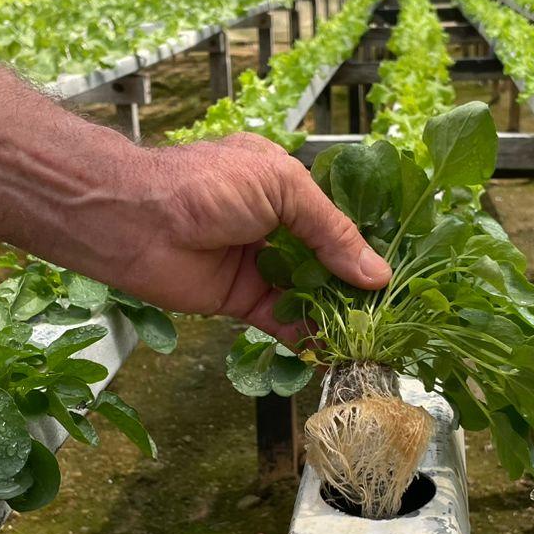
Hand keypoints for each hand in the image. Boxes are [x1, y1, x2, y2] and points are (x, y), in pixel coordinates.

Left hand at [105, 134, 390, 342]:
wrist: (134, 221)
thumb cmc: (204, 185)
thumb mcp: (282, 188)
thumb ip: (331, 232)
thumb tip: (375, 273)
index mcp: (282, 183)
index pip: (335, 217)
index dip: (365, 242)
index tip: (399, 268)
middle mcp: (272, 224)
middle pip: (325, 258)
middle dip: (355, 283)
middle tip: (392, 310)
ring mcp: (256, 263)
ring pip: (308, 292)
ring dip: (336, 312)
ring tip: (373, 333)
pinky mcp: (239, 300)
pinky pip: (281, 321)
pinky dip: (306, 336)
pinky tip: (335, 350)